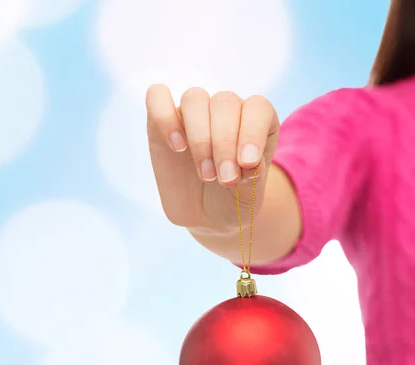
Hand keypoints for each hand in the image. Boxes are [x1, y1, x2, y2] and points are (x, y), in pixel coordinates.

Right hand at [146, 85, 279, 232]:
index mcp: (257, 121)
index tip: (247, 163)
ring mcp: (193, 114)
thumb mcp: (251, 196)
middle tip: (224, 180)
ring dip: (200, 137)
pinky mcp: (162, 122)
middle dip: (224, 143)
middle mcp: (226, 110)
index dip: (253, 131)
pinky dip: (165, 117)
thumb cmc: (234, 201)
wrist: (207, 217)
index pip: (257, 107)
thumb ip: (254, 177)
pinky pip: (157, 97)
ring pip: (194, 98)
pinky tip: (177, 146)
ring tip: (204, 173)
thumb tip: (247, 161)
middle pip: (225, 102)